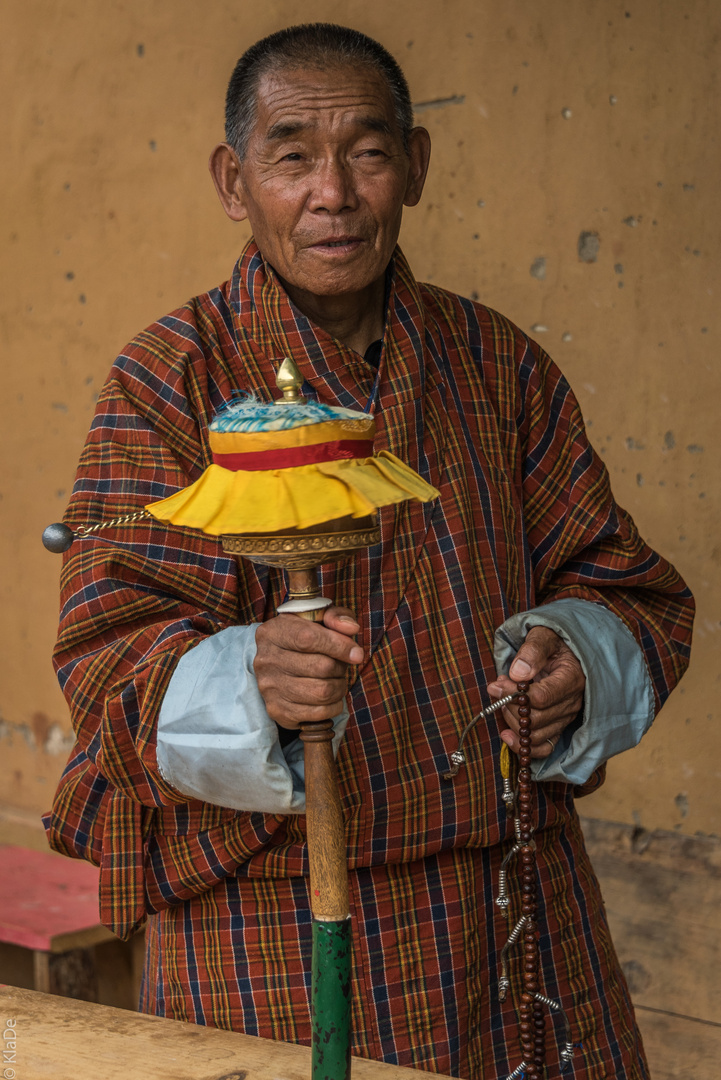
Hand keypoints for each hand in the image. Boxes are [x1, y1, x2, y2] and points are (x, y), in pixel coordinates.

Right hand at [254, 606, 362, 728]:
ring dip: (340, 687)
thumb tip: (351, 628)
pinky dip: (334, 706)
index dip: (339, 646)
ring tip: (336, 679)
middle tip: (341, 665)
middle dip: (341, 667)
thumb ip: (336, 616)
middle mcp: (265, 660)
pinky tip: (330, 697)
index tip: (357, 653)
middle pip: (321, 667)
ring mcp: (269, 687)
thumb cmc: (304, 638)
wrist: (278, 666)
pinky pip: (319, 713)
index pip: (309, 638)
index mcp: (272, 632)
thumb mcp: (317, 619)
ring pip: (323, 692)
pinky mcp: (277, 710)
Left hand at [486, 626, 584, 758]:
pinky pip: (543, 748)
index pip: (542, 697)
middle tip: (497, 689)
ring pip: (536, 735)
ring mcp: (566, 717)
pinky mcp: (558, 726)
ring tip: (502, 701)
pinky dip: (523, 746)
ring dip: (511, 722)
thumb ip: (532, 651)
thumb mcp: (543, 636)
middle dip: (509, 706)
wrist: (563, 651)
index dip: (514, 695)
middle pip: (537, 719)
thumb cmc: (552, 642)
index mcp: (571, 678)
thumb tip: (518, 674)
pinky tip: (506, 734)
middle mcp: (572, 702)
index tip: (497, 684)